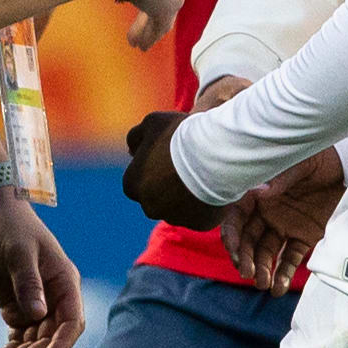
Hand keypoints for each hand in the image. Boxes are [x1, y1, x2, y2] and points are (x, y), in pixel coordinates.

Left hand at [0, 188, 87, 347]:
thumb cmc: (10, 227)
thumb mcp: (19, 252)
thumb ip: (28, 282)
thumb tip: (37, 314)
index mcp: (65, 282)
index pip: (72, 321)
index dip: (62, 344)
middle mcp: (54, 297)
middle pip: (51, 336)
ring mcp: (36, 304)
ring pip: (34, 340)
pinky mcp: (17, 307)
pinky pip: (19, 336)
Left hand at [119, 109, 220, 230]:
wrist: (216, 152)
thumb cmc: (180, 135)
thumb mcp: (152, 123)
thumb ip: (136, 137)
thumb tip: (132, 149)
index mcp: (132, 185)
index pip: (137, 179)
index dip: (154, 166)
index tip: (170, 155)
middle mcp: (149, 207)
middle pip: (157, 197)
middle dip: (168, 185)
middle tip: (188, 164)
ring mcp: (175, 218)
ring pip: (179, 208)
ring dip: (186, 195)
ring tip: (204, 172)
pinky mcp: (199, 224)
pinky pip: (201, 214)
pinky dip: (205, 203)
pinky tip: (215, 185)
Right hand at [221, 148, 344, 287]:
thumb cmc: (319, 157)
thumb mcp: (301, 161)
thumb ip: (282, 177)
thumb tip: (263, 193)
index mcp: (258, 193)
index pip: (237, 217)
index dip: (232, 235)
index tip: (234, 250)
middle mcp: (266, 213)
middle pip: (249, 240)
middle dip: (246, 257)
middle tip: (248, 273)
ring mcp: (284, 227)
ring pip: (267, 253)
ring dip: (263, 269)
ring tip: (264, 284)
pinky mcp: (303, 238)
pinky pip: (290, 258)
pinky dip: (284, 274)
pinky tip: (279, 288)